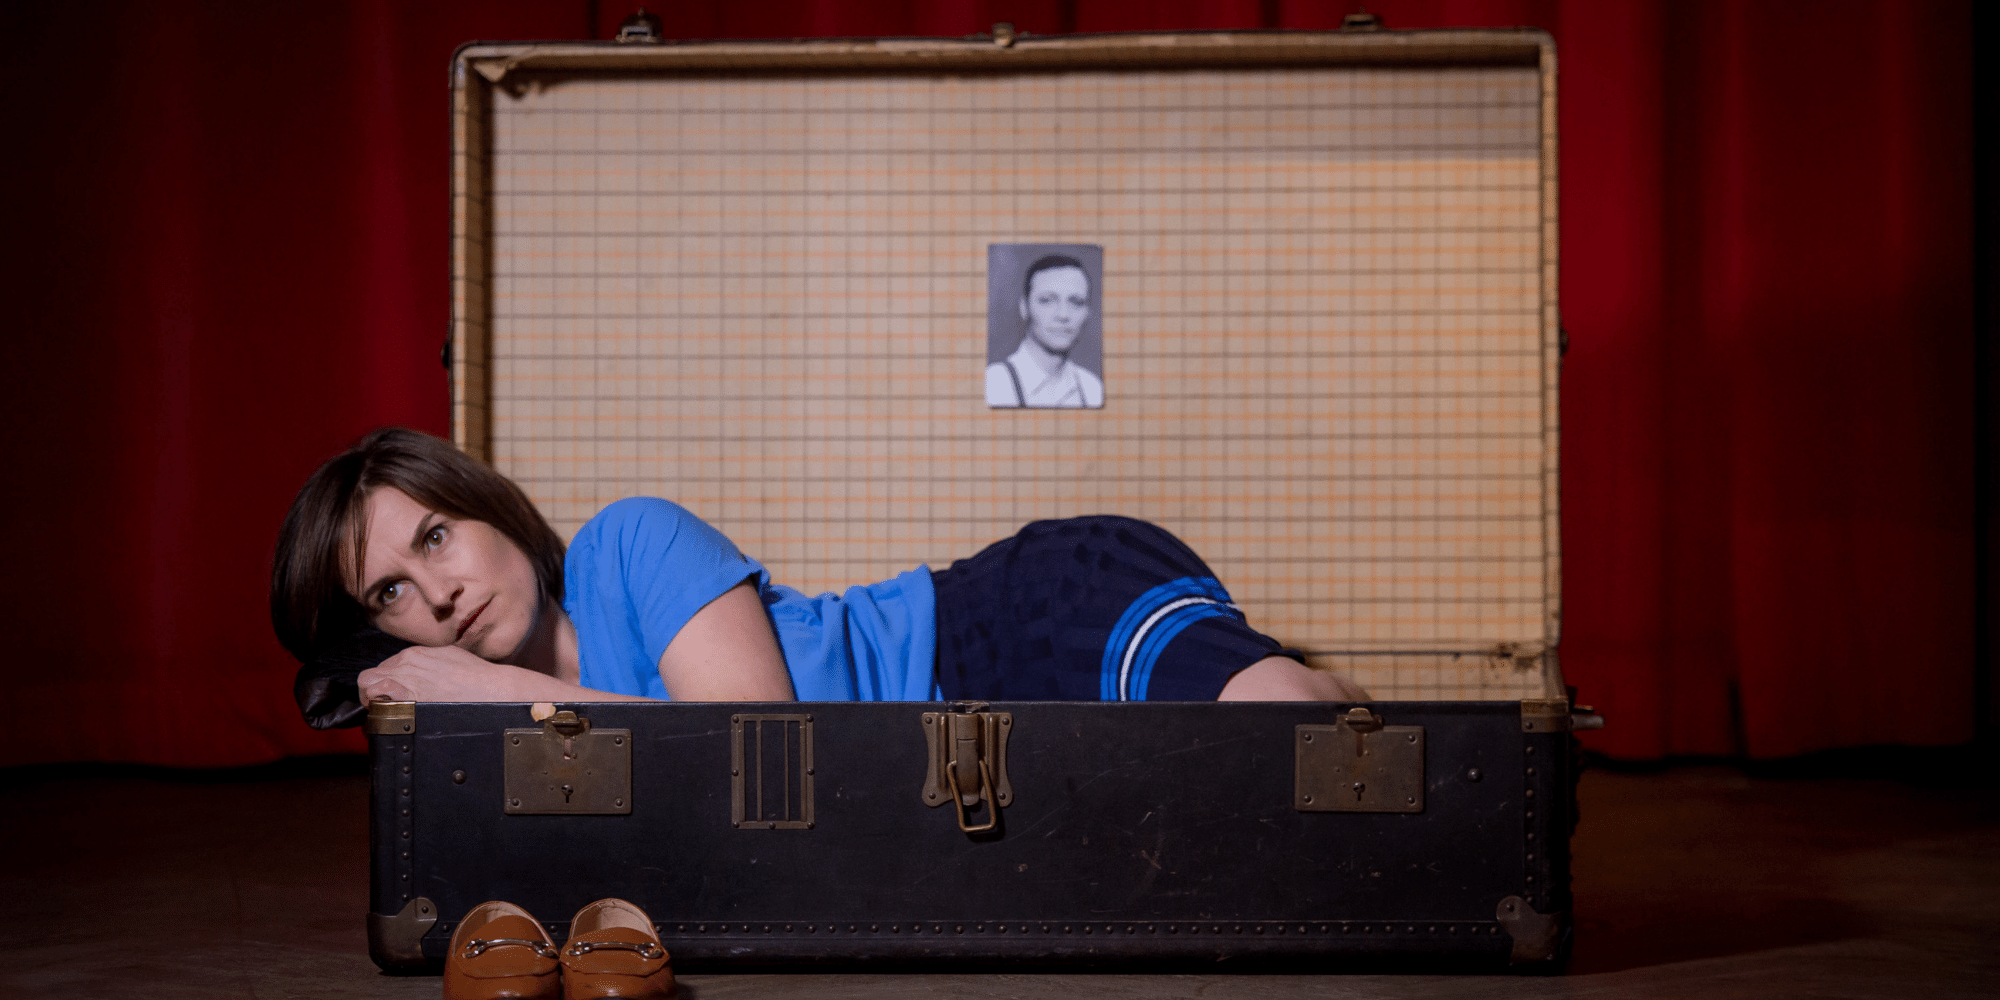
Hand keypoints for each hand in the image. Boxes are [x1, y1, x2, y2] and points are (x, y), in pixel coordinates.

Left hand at [359, 644, 564, 702]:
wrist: (493, 690)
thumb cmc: (480, 681)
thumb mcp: (453, 661)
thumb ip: (432, 666)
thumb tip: (426, 677)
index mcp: (418, 653)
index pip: (387, 666)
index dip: (387, 683)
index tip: (395, 696)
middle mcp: (407, 661)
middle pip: (372, 673)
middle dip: (374, 690)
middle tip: (384, 706)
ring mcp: (405, 676)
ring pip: (366, 682)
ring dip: (371, 697)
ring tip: (383, 711)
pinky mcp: (405, 691)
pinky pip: (374, 694)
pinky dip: (374, 705)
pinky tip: (387, 714)